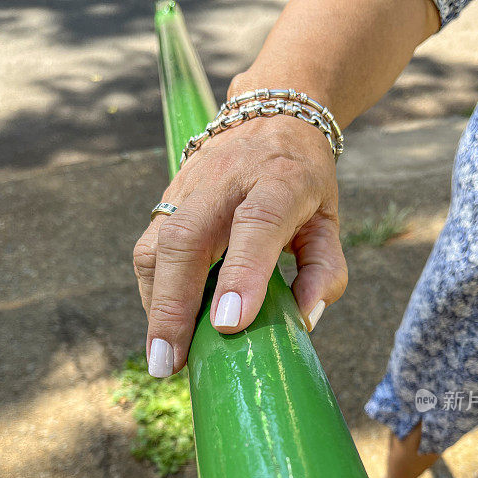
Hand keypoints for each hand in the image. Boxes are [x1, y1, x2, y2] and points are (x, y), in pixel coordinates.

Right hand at [133, 113, 347, 376]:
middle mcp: (226, 179)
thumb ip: (325, 271)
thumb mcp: (329, 221)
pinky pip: (148, 248)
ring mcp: (189, 187)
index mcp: (279, 180)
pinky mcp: (167, 199)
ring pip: (157, 244)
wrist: (271, 114)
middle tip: (171, 362)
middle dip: (174, 305)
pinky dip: (153, 291)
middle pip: (187, 237)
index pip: (258, 224)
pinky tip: (164, 324)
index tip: (228, 324)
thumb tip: (305, 322)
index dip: (242, 274)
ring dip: (156, 304)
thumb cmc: (303, 181)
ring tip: (163, 356)